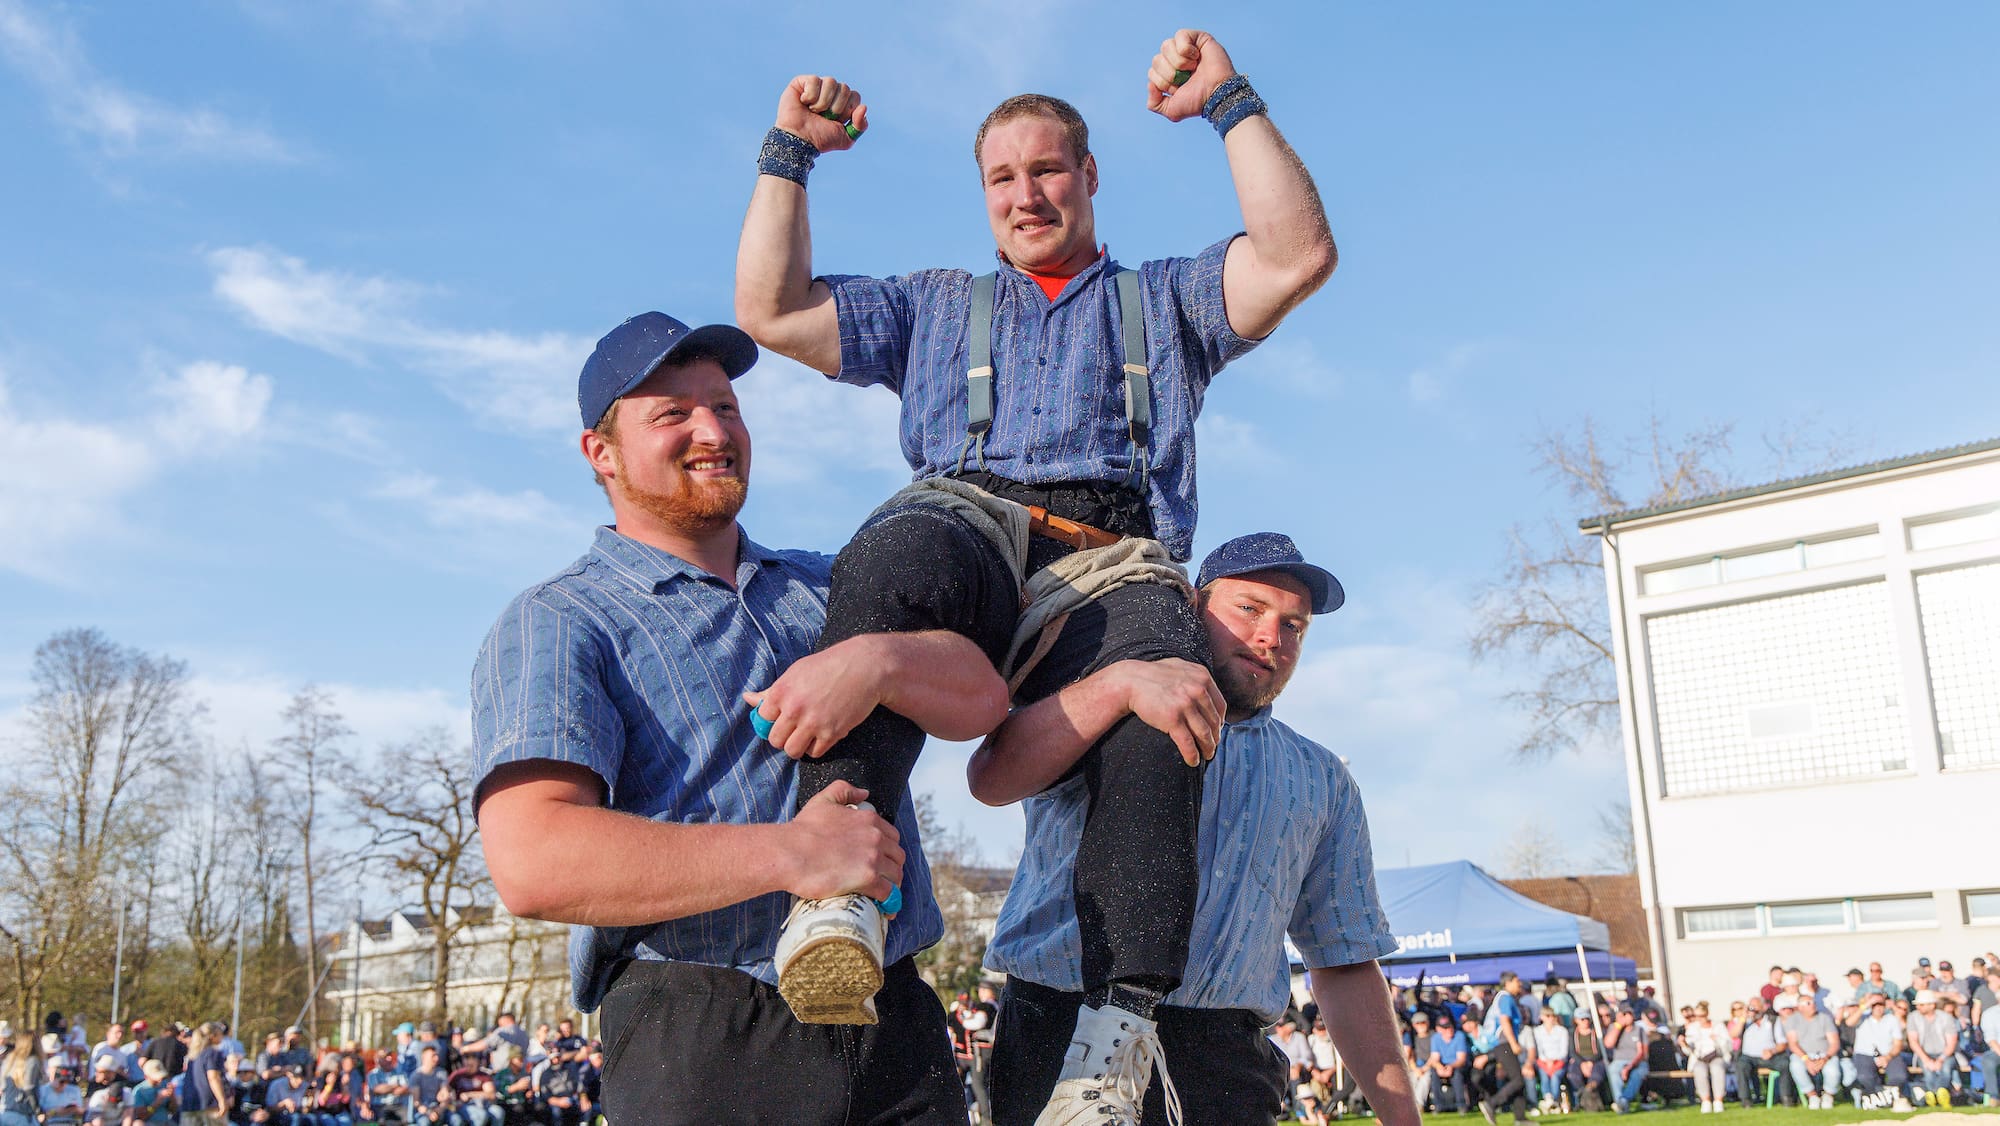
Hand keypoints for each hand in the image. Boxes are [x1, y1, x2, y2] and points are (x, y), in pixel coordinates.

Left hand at [745, 637, 887, 758]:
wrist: (864, 667)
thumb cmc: (829, 665)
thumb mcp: (796, 672)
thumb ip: (772, 690)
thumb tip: (747, 698)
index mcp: (781, 691)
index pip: (762, 719)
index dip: (773, 719)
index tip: (782, 717)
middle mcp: (793, 709)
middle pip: (775, 740)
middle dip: (784, 737)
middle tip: (794, 729)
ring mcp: (812, 723)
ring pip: (792, 751)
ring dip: (798, 746)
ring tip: (806, 736)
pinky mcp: (831, 733)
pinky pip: (814, 753)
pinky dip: (817, 747)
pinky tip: (822, 735)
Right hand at [774, 74, 868, 152]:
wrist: (799, 141)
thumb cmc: (820, 140)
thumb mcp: (846, 139)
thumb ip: (860, 126)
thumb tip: (864, 107)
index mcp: (842, 103)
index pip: (855, 96)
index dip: (848, 109)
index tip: (837, 120)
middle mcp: (831, 92)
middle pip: (845, 88)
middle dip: (836, 107)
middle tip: (824, 117)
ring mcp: (817, 86)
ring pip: (831, 81)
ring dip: (823, 102)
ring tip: (813, 111)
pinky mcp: (802, 82)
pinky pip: (814, 80)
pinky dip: (810, 95)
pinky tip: (803, 103)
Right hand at [784, 781, 904, 900]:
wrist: (790, 852)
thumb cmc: (802, 829)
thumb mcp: (823, 800)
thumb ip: (845, 790)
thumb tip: (864, 793)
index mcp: (868, 820)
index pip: (892, 836)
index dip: (888, 848)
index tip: (881, 858)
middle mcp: (875, 837)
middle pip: (897, 856)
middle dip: (892, 867)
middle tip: (882, 877)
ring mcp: (873, 858)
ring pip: (896, 874)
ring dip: (892, 884)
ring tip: (883, 893)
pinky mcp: (867, 879)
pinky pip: (888, 892)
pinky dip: (888, 900)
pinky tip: (883, 907)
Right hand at [1108, 658, 1224, 765]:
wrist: (1130, 680)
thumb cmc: (1153, 675)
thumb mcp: (1180, 667)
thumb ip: (1195, 677)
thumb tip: (1207, 689)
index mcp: (1202, 677)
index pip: (1220, 706)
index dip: (1220, 721)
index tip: (1217, 730)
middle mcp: (1197, 690)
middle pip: (1214, 721)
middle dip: (1215, 737)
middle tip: (1212, 746)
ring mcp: (1185, 705)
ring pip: (1204, 734)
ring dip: (1208, 748)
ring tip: (1207, 755)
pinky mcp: (1172, 719)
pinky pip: (1188, 742)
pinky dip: (1192, 755)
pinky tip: (1193, 761)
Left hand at [1146, 29, 1236, 120]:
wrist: (1216, 94)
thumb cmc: (1197, 102)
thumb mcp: (1171, 111)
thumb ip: (1154, 104)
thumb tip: (1150, 84)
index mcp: (1167, 73)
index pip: (1152, 72)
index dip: (1163, 82)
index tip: (1179, 89)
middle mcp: (1174, 59)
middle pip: (1156, 59)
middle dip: (1170, 73)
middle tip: (1187, 78)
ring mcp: (1185, 47)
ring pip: (1166, 46)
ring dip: (1179, 62)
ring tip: (1193, 68)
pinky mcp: (1196, 37)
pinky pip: (1180, 35)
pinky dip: (1186, 49)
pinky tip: (1197, 57)